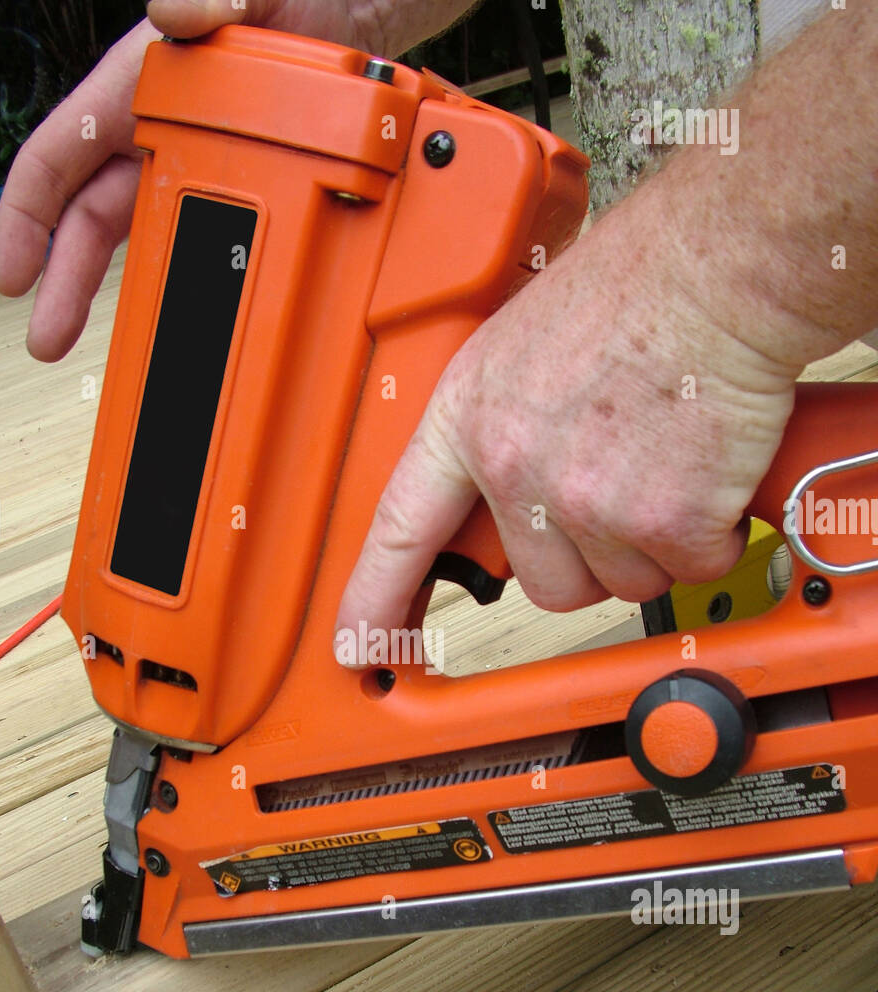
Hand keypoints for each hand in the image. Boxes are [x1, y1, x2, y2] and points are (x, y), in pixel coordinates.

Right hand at [0, 1, 403, 360]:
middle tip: (46, 338)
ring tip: (92, 340)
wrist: (359, 14)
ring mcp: (190, 159)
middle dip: (63, 279)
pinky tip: (169, 312)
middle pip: (90, 213)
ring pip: (136, 232)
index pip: (59, 153)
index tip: (12, 272)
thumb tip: (170, 12)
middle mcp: (154, 127)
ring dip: (112, 288)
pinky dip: (175, 273)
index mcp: (137, 82)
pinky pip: (193, 233)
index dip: (27, 216)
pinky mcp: (231, 182)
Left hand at [335, 175, 800, 640]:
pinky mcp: (660, 518)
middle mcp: (515, 465)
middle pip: (544, 583)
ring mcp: (586, 498)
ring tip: (669, 461)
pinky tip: (709, 469)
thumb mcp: (522, 346)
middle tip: (623, 488)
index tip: (359, 643)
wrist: (718, 262)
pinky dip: (711, 534)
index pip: (402, 528)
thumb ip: (505, 428)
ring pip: (620, 582)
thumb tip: (514, 492)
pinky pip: (687, 568)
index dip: (375, 596)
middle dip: (590, 557)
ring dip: (654, 545)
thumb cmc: (637, 287)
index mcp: (469, 419)